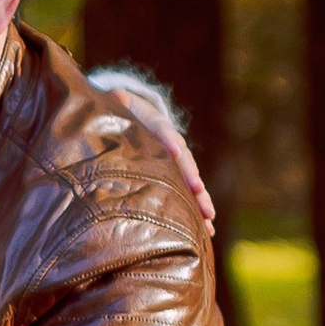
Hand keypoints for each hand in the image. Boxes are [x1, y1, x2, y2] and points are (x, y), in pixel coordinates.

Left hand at [93, 68, 216, 233]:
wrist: (141, 118)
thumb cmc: (126, 114)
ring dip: (201, 202)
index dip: (170, 142)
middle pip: (186, 165)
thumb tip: (116, 94)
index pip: (166, 135)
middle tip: (199, 194)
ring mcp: (178, 166)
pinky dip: (197, 214)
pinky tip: (207, 231)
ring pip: (192, 185)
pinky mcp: (177, 180)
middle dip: (193, 181)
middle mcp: (174, 148)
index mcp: (159, 129)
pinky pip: (189, 198)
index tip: (176, 152)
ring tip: (209, 221)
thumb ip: (118, 102)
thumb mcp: (121, 105)